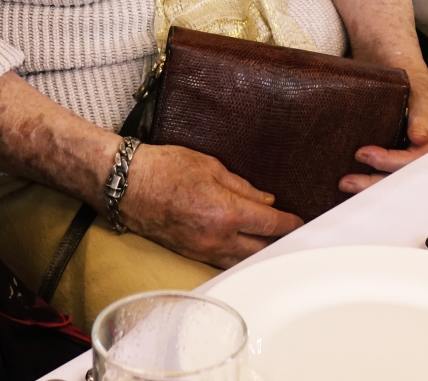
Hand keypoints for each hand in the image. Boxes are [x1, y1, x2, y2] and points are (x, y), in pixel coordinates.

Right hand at [116, 143, 302, 267]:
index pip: (270, 224)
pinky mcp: (191, 254)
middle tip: (292, 234)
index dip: (289, 223)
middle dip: (280, 241)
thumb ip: (243, 186)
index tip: (299, 221)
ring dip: (261, 253)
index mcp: (226, 212)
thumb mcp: (210, 166)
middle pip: (262, 248)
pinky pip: (224, 261)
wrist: (127, 186)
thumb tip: (266, 200)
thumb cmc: (164, 169)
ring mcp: (203, 250)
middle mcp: (217, 237)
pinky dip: (240, 256)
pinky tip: (246, 248)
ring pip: (244, 260)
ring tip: (273, 243)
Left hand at [340, 66, 427, 193]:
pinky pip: (388, 177)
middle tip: (348, 180)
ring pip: (396, 182)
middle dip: (376, 181)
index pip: (416, 160)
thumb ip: (423, 111)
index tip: (365, 154)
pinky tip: (354, 185)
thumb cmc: (414, 84)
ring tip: (346, 183)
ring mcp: (414, 158)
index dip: (391, 161)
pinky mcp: (400, 160)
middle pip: (405, 177)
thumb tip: (419, 137)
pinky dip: (371, 182)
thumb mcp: (421, 90)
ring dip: (370, 186)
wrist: (403, 77)